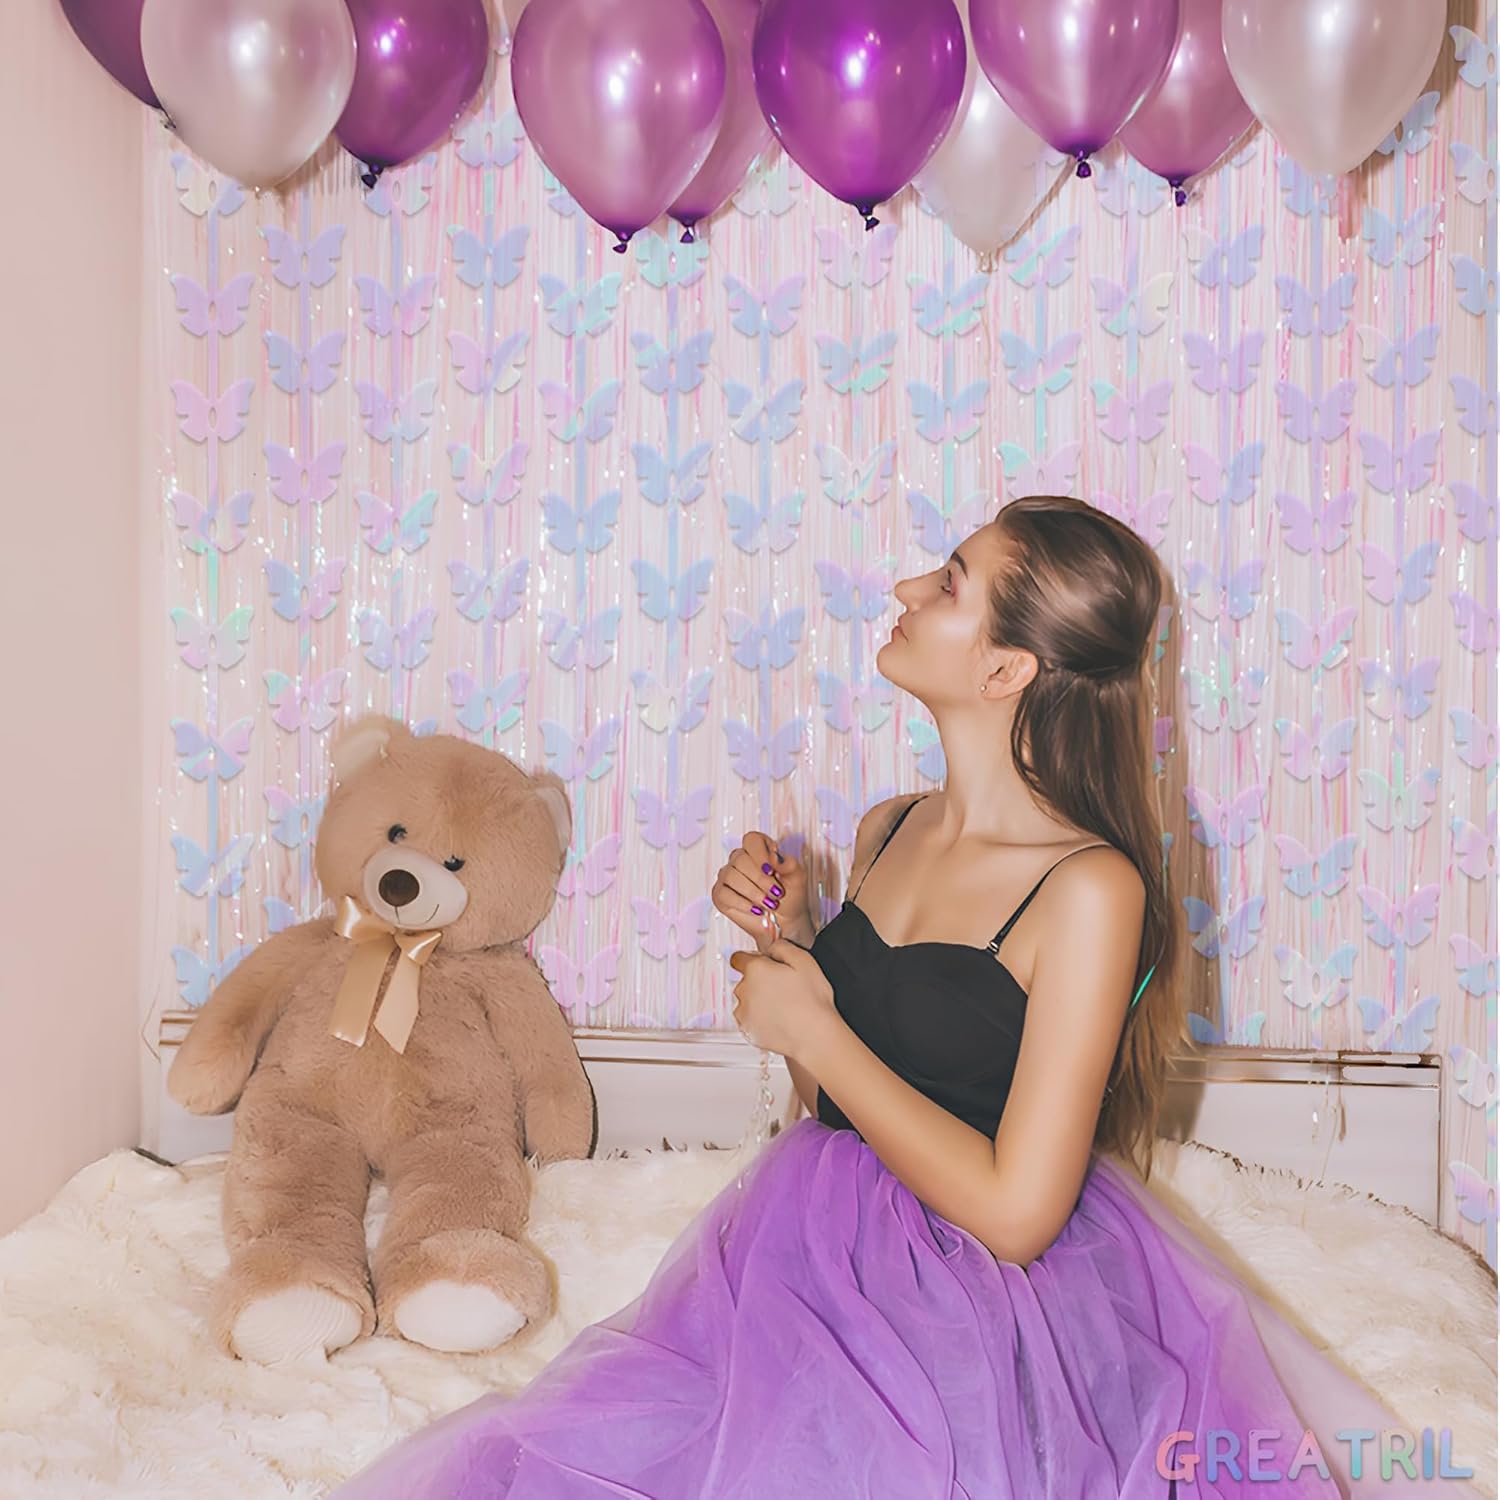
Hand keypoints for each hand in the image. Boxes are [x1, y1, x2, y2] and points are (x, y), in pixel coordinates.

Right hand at [711, 831, 811, 953]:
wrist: (785, 921)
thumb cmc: (790, 896)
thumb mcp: (797, 878)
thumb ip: (789, 863)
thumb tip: (774, 856)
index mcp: (759, 850)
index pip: (752, 840)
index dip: (760, 854)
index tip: (771, 870)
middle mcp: (740, 860)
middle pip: (740, 858)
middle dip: (760, 879)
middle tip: (776, 893)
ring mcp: (728, 876)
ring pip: (730, 875)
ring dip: (753, 892)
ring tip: (769, 904)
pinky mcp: (720, 894)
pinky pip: (723, 893)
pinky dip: (742, 903)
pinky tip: (756, 910)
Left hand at [728, 939, 836, 1063]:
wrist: (814, 1036)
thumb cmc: (812, 1002)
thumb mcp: (804, 960)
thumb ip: (782, 946)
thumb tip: (772, 946)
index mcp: (756, 970)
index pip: (738, 958)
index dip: (752, 959)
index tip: (761, 965)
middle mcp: (744, 990)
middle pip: (745, 980)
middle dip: (759, 981)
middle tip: (783, 987)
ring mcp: (744, 1011)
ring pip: (746, 1000)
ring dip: (758, 1000)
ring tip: (783, 1006)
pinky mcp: (747, 1030)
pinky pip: (748, 1019)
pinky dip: (758, 1018)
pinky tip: (778, 1019)